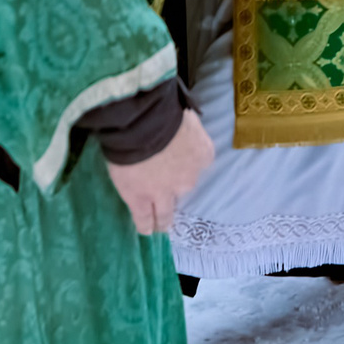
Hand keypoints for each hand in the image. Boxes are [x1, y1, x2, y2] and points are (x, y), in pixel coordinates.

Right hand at [106, 109, 212, 236]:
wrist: (146, 124)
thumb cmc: (168, 112)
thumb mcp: (189, 117)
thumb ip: (188, 128)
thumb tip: (183, 126)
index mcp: (203, 155)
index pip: (200, 164)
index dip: (188, 166)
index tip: (181, 165)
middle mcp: (188, 179)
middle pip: (184, 189)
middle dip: (176, 192)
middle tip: (170, 197)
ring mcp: (164, 192)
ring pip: (165, 212)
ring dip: (162, 220)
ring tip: (159, 226)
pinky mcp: (141, 199)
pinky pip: (144, 217)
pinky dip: (145, 225)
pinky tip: (146, 231)